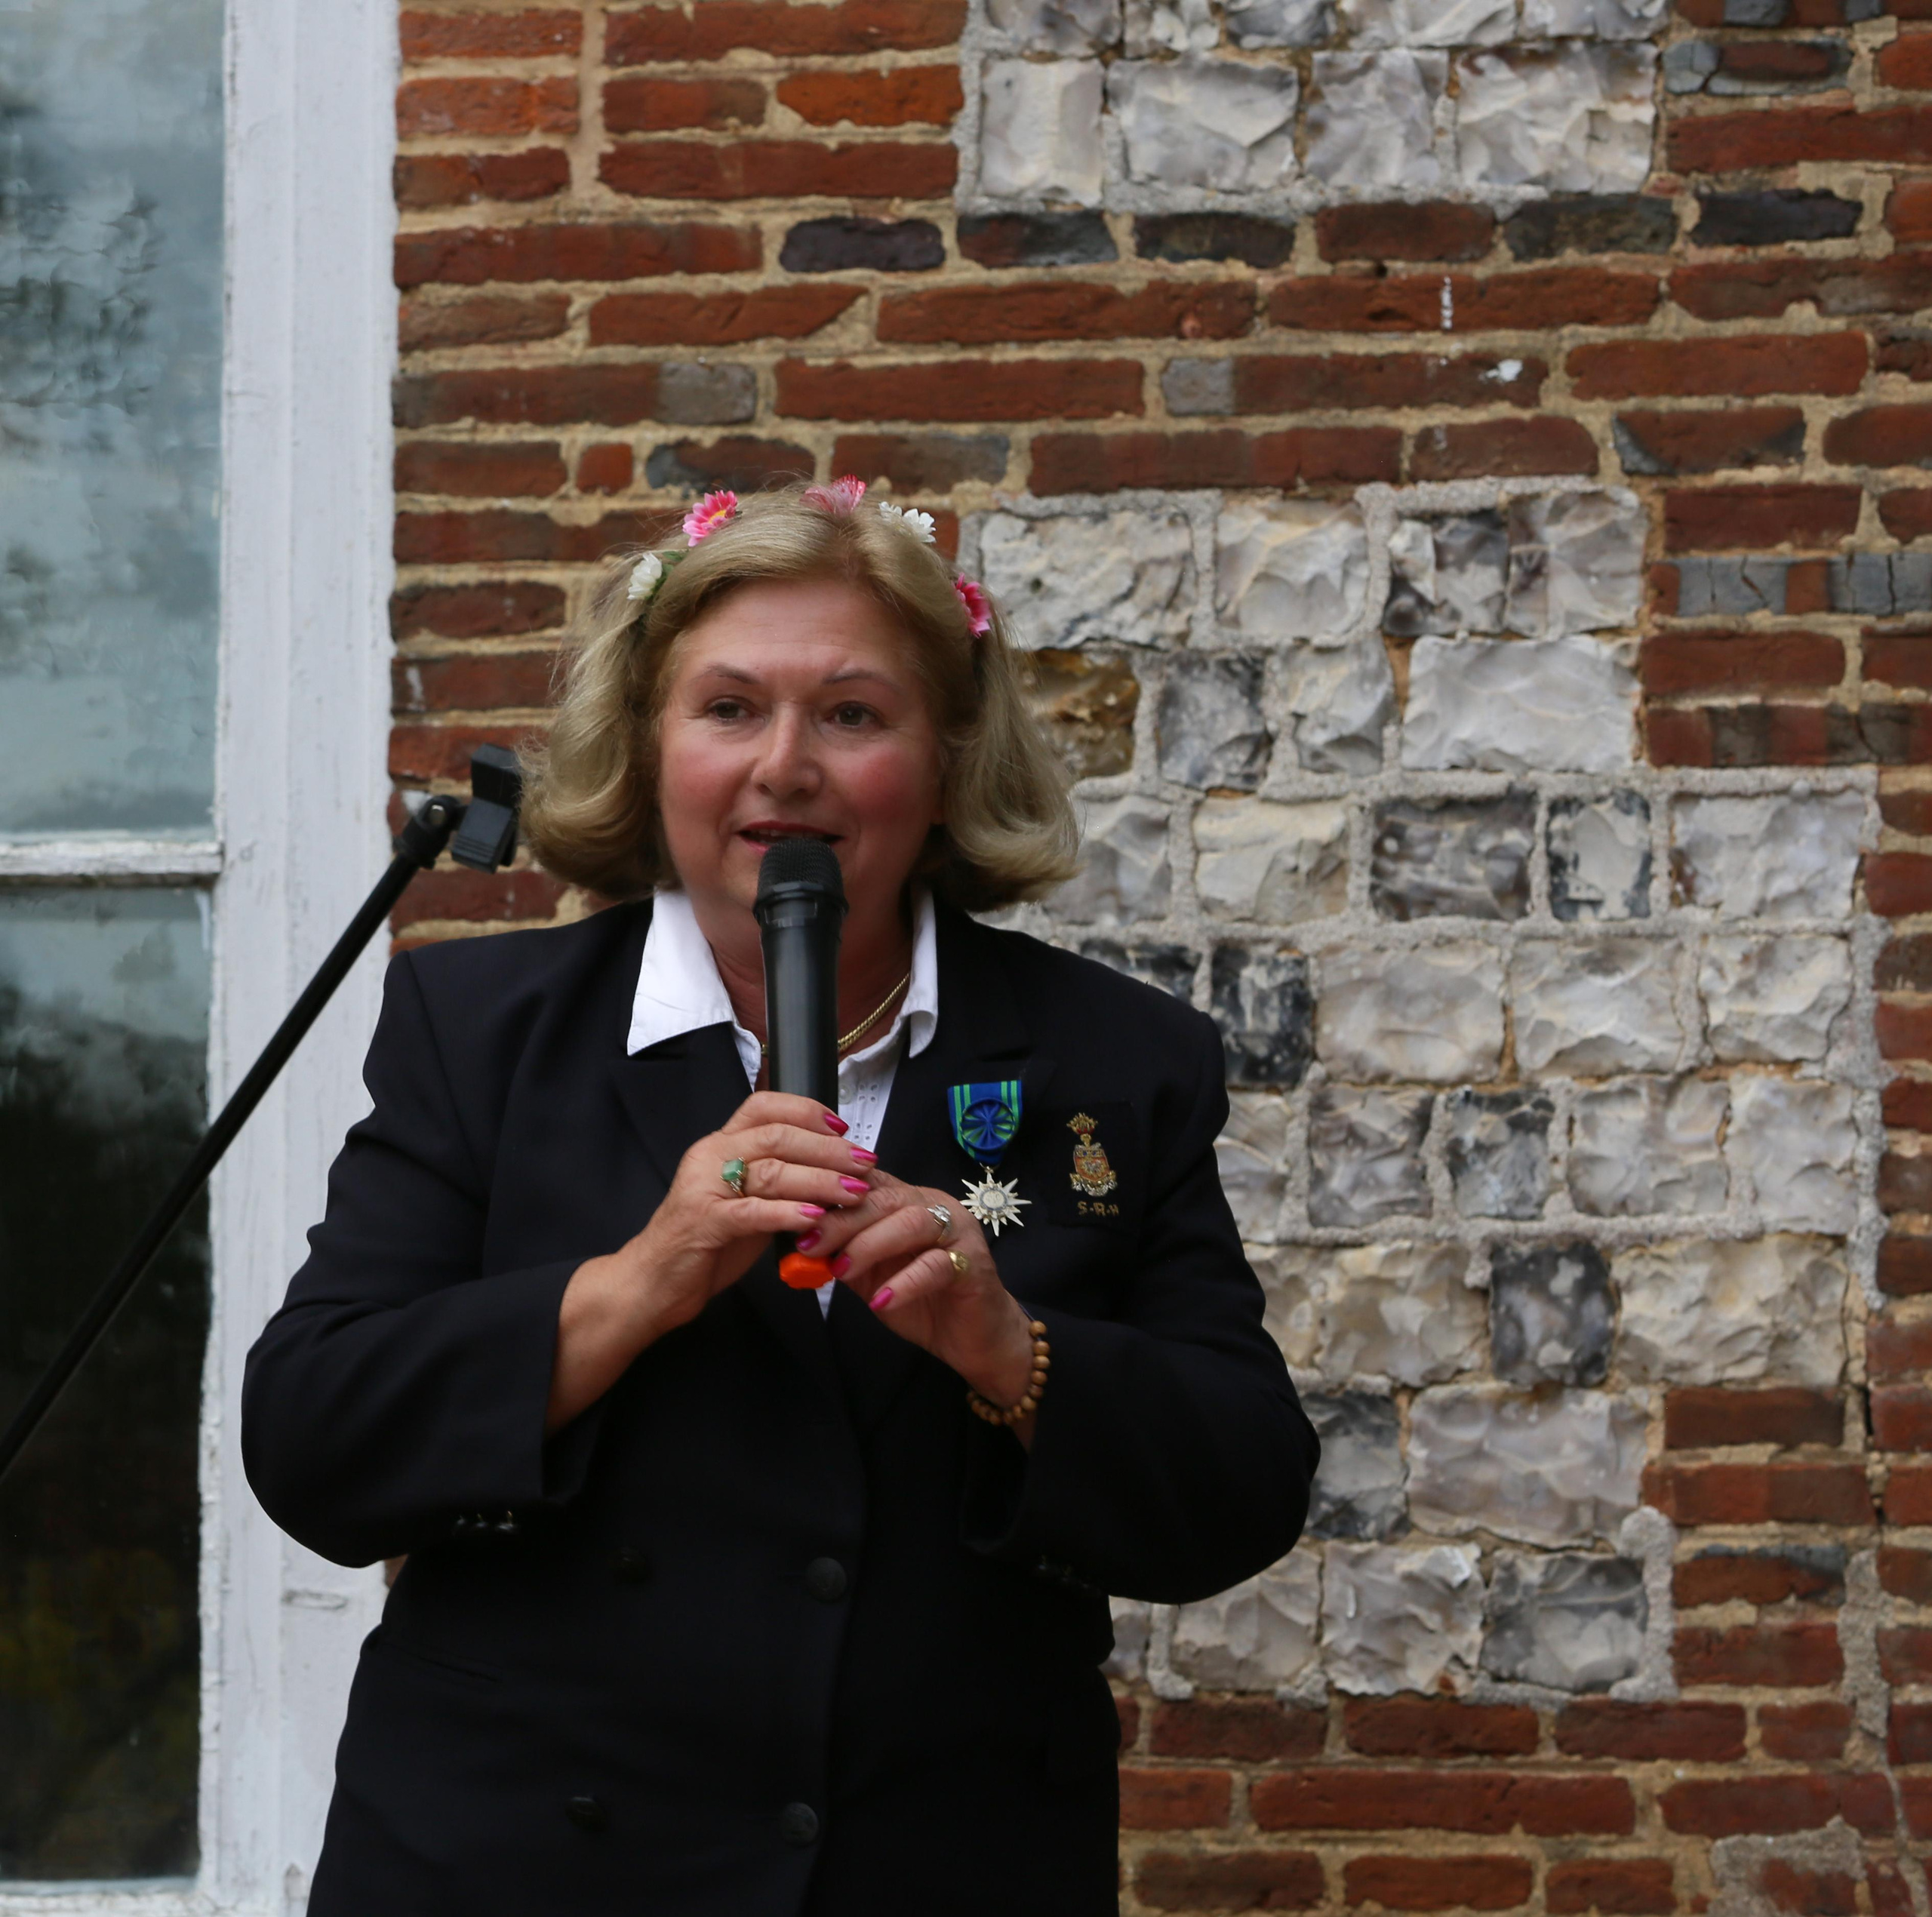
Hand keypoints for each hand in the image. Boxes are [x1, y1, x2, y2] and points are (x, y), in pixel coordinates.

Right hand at [548, 1092, 871, 1427]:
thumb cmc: (705, 1243)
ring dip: (819, 1180)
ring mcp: (703, 1188)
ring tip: (854, 1192)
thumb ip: (777, 1181)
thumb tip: (832, 1170)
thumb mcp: (745, 1201)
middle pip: (776, 1137)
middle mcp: (709, 1156)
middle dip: (828, 1149)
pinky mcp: (703, 1223)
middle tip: (864, 1162)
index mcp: (719, 1145)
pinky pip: (753, 1211)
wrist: (652, 1283)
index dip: (806, 1111)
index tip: (843, 1126)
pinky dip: (788, 1212)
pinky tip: (816, 1217)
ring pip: (770, 1172)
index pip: (764, 1107)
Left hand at [795, 1169, 1038, 1425]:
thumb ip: (843, 1255)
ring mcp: (958, 1232)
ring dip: (870, 1245)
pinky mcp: (974, 1263)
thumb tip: (798, 1244)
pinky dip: (905, 1282)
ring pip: (911, 1222)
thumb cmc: (922, 1302)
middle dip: (842, 1220)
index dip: (829, 1195)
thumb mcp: (871, 1276)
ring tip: (841, 1271)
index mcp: (907, 1202)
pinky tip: (881, 1301)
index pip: (866, 1184)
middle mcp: (934, 1206)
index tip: (792, 1214)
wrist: (974, 1339)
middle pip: (884, 1199)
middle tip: (809, 1244)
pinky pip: (936, 1266)